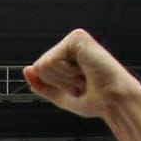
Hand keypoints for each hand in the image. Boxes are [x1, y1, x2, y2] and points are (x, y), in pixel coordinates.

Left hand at [24, 29, 140, 118]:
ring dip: (63, 79)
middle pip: (39, 67)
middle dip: (57, 82)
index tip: (77, 87)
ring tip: (84, 77)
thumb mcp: (60, 95)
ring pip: (43, 65)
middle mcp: (71, 45)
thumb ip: (42, 84)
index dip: (55, 85)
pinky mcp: (77, 38)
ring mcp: (74, 40)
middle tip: (81, 82)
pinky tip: (84, 70)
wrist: (113, 101)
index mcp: (69, 56)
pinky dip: (66, 73)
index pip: (39, 71)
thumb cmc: (94, 100)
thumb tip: (27, 70)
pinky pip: (52, 61)